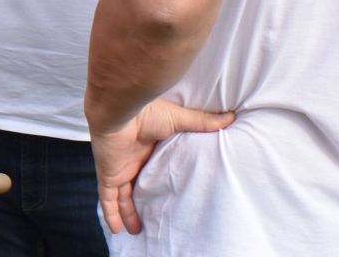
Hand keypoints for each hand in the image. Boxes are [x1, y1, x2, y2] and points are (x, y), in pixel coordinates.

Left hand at [91, 99, 234, 235]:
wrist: (119, 110)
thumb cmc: (147, 112)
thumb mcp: (179, 119)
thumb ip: (202, 122)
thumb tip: (230, 118)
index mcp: (146, 144)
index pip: (150, 164)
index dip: (155, 176)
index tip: (166, 187)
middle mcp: (130, 158)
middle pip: (134, 182)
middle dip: (140, 198)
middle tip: (150, 214)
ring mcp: (118, 168)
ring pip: (121, 196)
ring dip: (127, 212)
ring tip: (136, 229)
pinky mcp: (108, 175)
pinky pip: (108, 199)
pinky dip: (111, 214)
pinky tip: (117, 230)